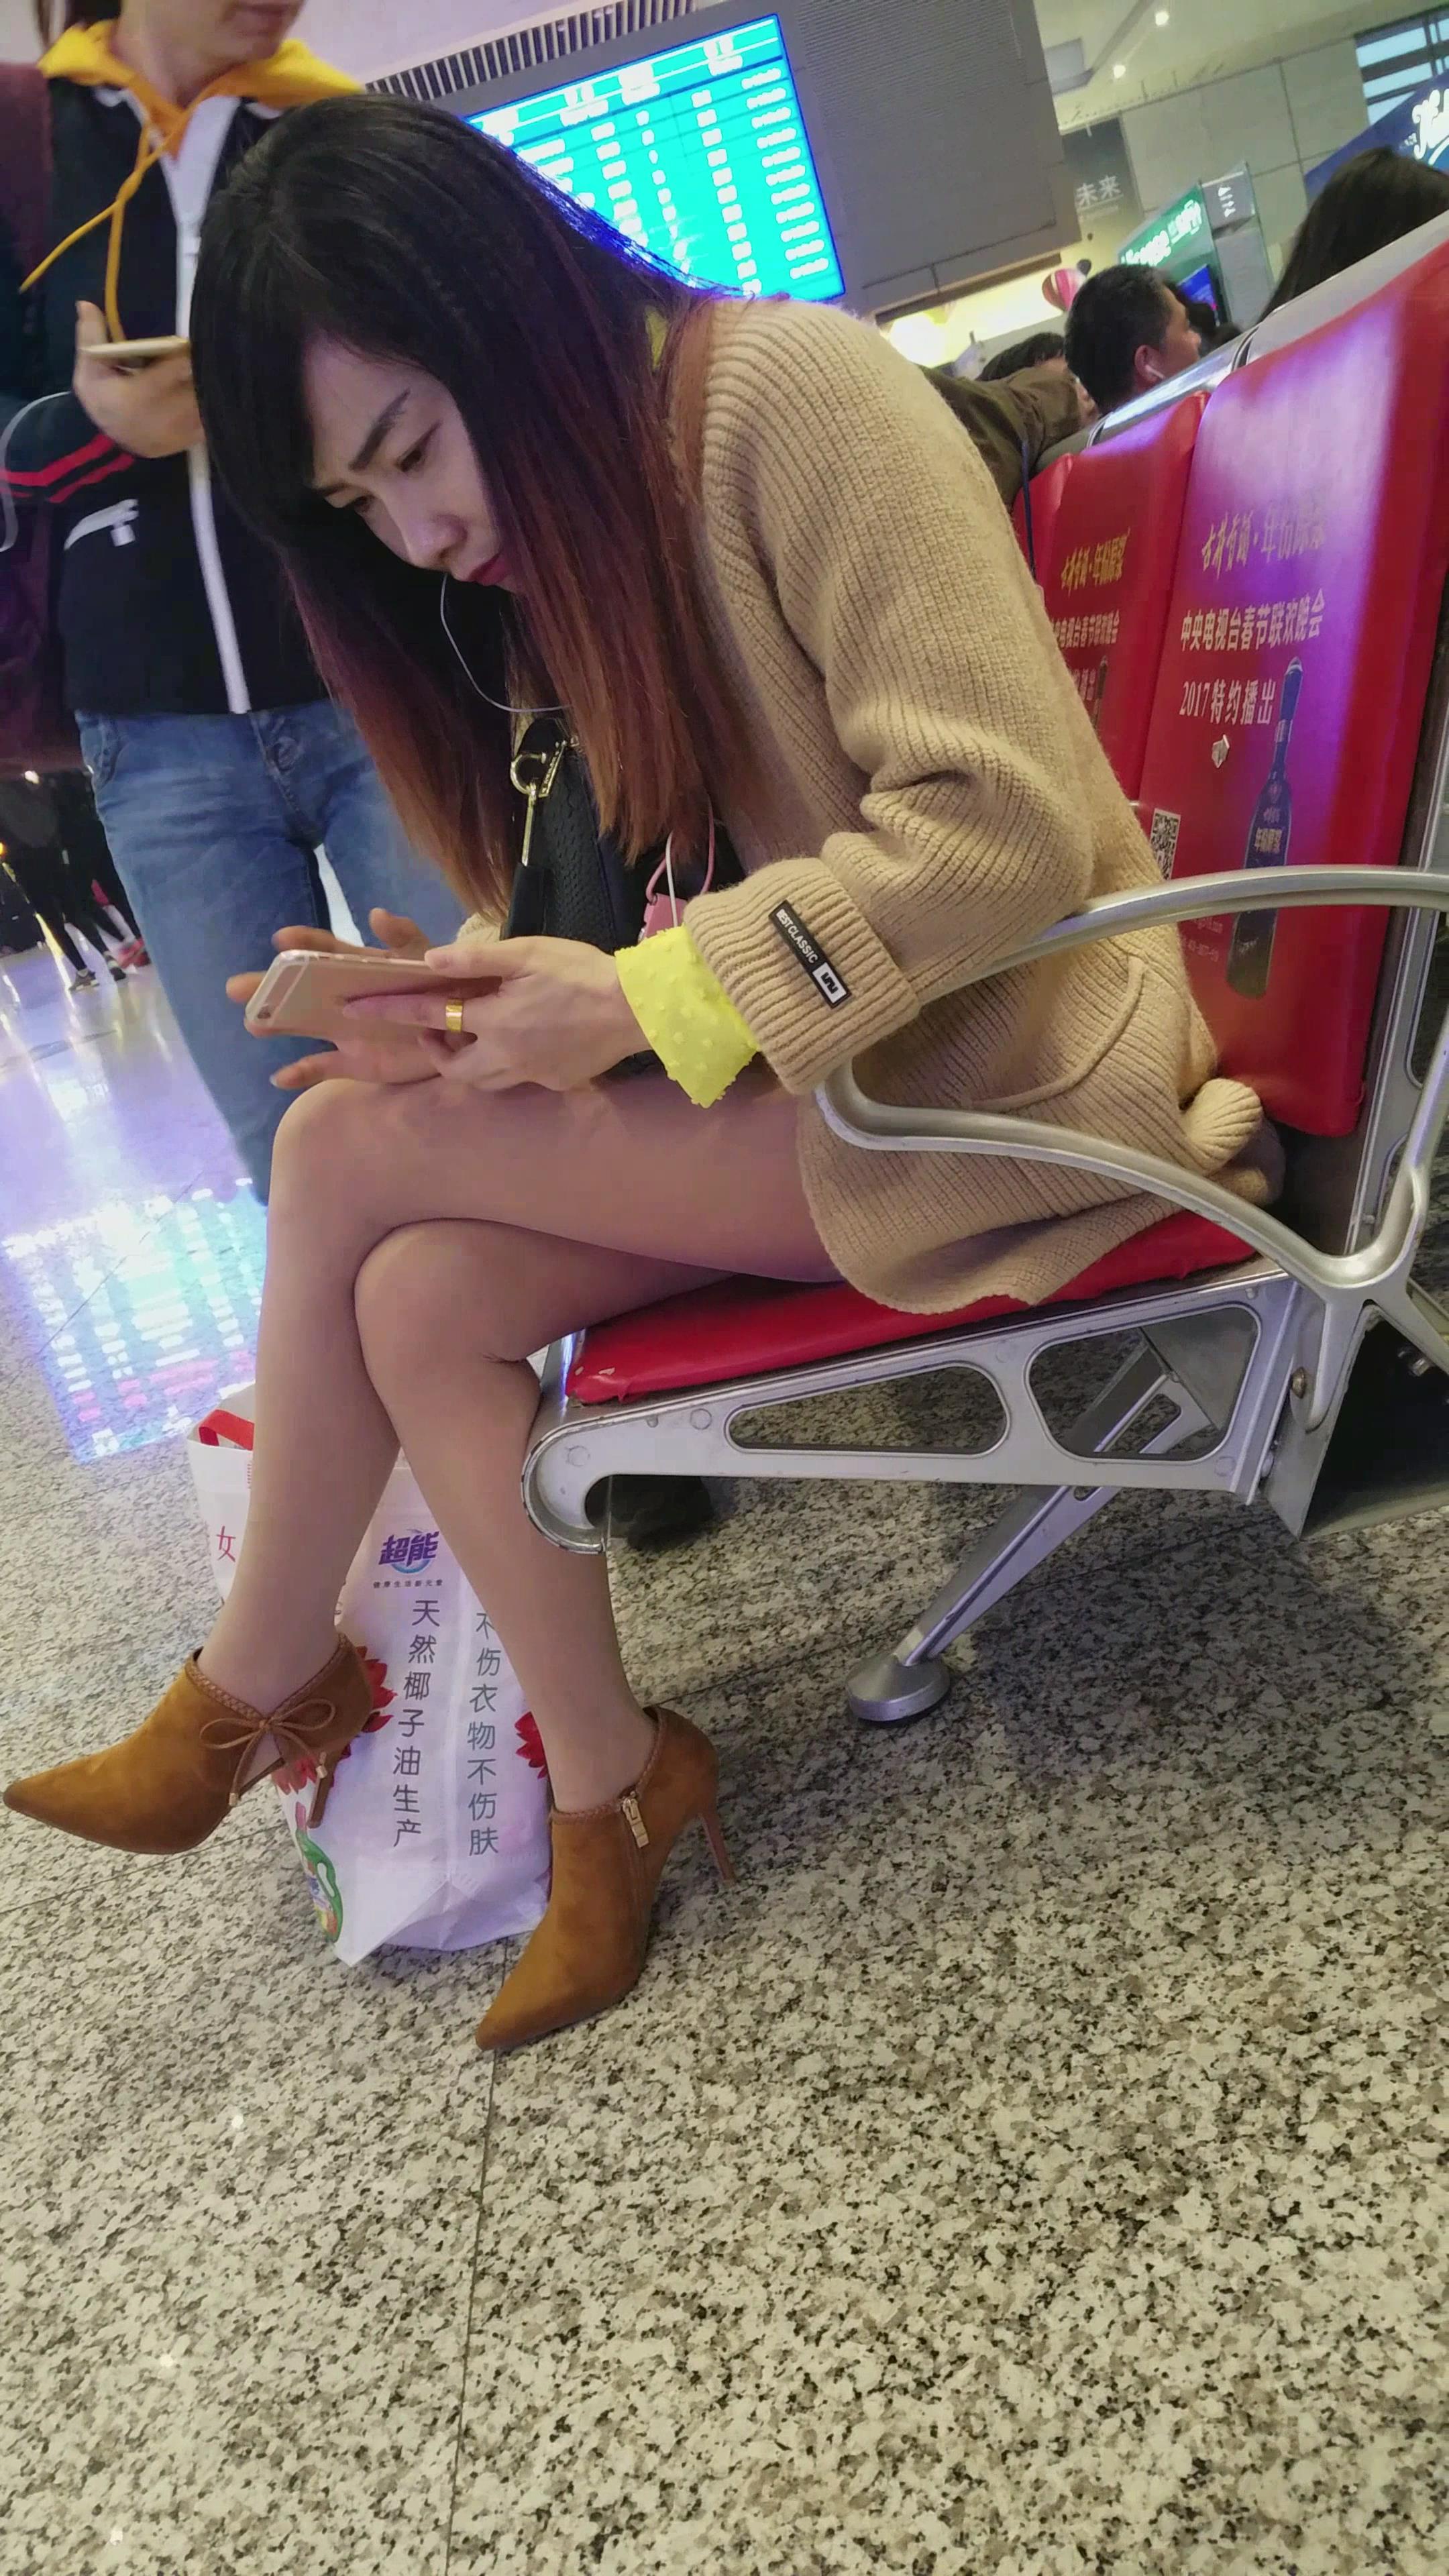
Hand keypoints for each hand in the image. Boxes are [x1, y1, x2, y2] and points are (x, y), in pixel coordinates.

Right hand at [73, 302, 201, 456]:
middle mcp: (163, 418)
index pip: (174, 370)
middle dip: (203, 367)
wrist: (108, 442)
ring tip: (213, 365)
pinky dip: (213, 402)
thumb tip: (85, 303)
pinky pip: (210, 418)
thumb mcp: (89, 368)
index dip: (187, 354)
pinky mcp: (190, 439)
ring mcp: (179, 432)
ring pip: (207, 403)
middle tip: (208, 349)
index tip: (191, 340)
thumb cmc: (100, 399)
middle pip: (197, 386)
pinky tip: (212, 387)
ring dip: (211, 384)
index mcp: (138, 397)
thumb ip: (91, 336)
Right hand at [226, 909, 439, 1091]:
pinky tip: (279, 1077)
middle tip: (237, 987)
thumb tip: (376, 914)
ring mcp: (345, 1031)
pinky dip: (300, 1073)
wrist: (462, 1032)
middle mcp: (343, 998)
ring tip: (253, 1022)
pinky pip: (322, 1068)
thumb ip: (404, 936)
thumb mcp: (427, 957)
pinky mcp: (355, 1062)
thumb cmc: (442, 988)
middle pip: (298, 990)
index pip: (324, 952)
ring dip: (277, 1024)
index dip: (302, 944)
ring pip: (302, 1025)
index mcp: (358, 969)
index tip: (281, 940)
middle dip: (268, 987)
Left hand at [346, 934, 644, 1090]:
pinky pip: (521, 1081)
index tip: (352, 1008)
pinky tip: (526, 1045)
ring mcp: (533, 1075)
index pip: (428, 1013)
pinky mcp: (557, 1084)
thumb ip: (476, 958)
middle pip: (454, 1068)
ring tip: (473, 1038)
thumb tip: (431, 961)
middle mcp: (507, 1055)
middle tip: (437, 1028)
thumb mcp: (528, 952)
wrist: (640, 1009)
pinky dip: (510, 1066)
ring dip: (468, 1064)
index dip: (388, 1009)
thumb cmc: (584, 972)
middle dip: (436, 1052)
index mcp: (494, 1019)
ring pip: (484, 1081)